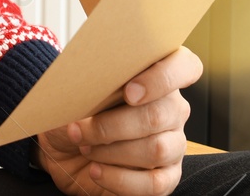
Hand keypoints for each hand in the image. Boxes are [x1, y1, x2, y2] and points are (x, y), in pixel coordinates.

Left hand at [34, 46, 201, 195]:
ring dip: (113, 151)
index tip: (128, 92)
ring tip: (86, 148)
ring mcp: (173, 144)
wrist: (65, 150)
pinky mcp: (167, 177)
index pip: (185, 66)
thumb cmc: (77, 113)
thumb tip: (92, 85)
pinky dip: (120, 179)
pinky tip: (96, 171)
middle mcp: (172, 109)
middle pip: (159, 114)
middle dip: (112, 125)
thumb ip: (94, 83)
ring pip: (157, 149)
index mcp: (157, 77)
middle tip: (80, 129)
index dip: (162, 78)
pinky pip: (155, 183)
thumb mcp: (78, 92)